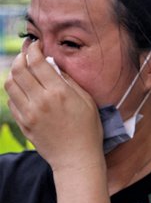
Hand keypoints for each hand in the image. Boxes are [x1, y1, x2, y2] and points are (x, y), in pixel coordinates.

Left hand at [3, 43, 103, 170]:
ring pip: (10, 84)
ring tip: (24, 72)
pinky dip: (16, 92)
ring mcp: (29, 113)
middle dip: (21, 57)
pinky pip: (11, 101)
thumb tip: (53, 66)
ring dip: (15, 74)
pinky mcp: (24, 124)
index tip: (35, 44)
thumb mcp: (87, 101)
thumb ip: (69, 81)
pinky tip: (26, 92)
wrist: (77, 158)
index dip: (33, 49)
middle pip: (18, 69)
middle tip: (27, 54)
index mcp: (59, 93)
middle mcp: (40, 101)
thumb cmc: (88, 130)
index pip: (36, 62)